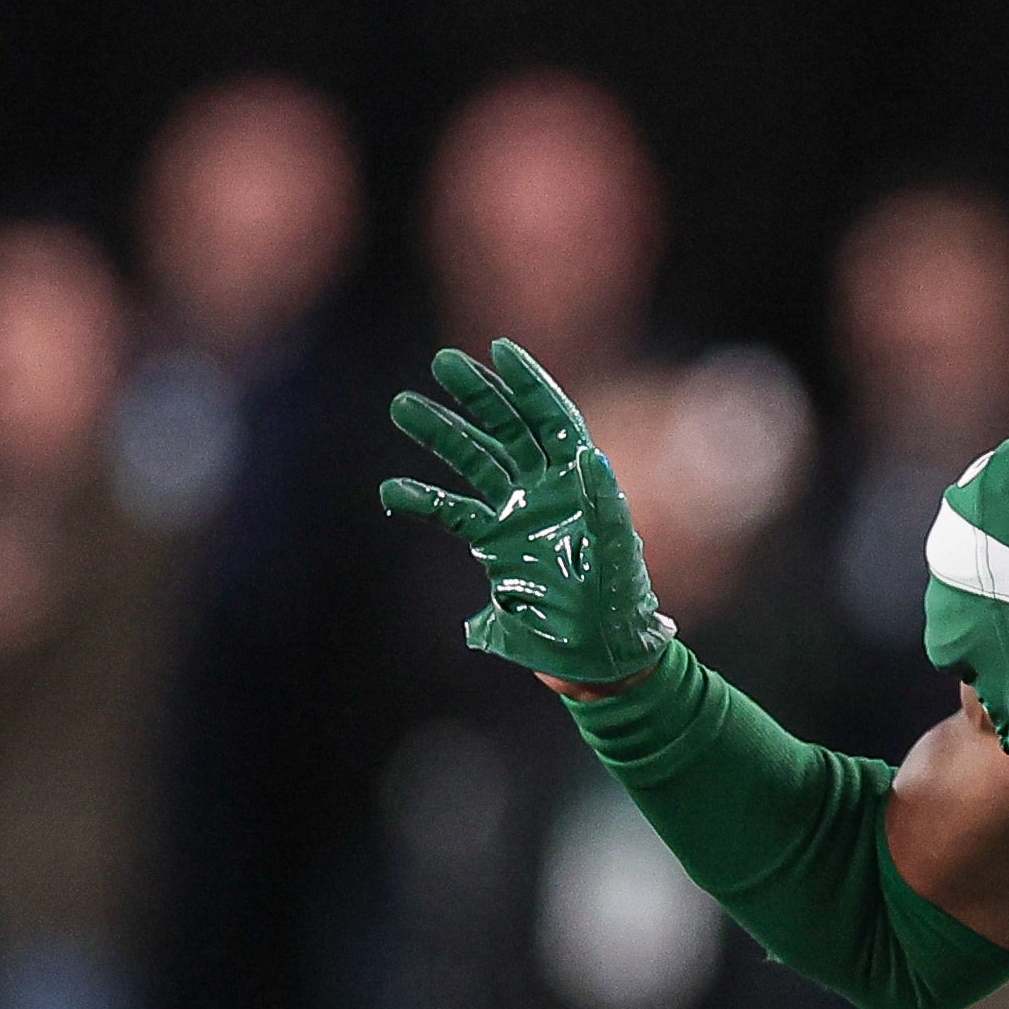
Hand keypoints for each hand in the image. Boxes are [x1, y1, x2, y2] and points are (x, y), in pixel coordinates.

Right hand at [382, 340, 672, 684]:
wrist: (597, 658)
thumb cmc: (616, 608)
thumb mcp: (616, 555)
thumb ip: (604, 505)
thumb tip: (589, 454)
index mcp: (582, 483)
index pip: (554, 420)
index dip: (529, 384)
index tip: (499, 349)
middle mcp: (549, 489)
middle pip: (509, 429)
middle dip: (478, 395)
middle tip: (442, 361)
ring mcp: (520, 514)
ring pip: (476, 462)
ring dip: (442, 433)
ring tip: (403, 405)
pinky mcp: (496, 547)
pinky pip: (454, 514)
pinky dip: (424, 500)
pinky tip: (392, 491)